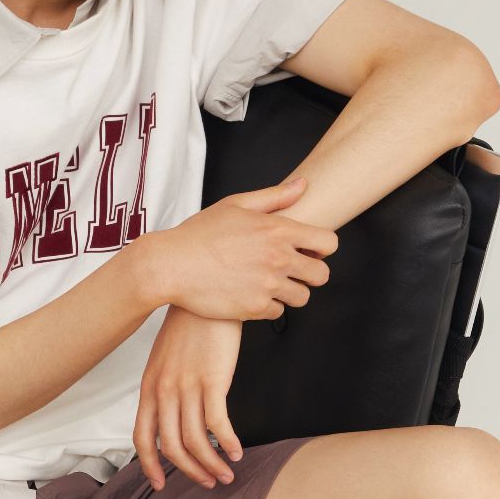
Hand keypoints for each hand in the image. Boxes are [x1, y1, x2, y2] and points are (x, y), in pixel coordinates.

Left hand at [133, 309, 245, 490]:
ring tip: (227, 474)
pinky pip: (218, 425)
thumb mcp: (166, 357)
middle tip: (208, 483)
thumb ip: (166, 385)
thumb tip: (175, 411)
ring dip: (212, 465)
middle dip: (190, 472)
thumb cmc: (190, 325)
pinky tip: (238, 452)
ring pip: (195, 441)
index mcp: (149, 388)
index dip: (150, 466)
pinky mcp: (213, 381)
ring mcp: (187, 387)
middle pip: (171, 447)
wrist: (203, 295)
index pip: (142, 437)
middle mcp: (164, 392)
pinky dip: (228, 444)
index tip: (162, 484)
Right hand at [153, 176, 337, 321]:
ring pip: (303, 297)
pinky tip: (251, 294)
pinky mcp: (255, 308)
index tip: (309, 249)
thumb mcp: (235, 205)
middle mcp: (278, 258)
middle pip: (322, 274)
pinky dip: (268, 307)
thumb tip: (303, 185)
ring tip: (270, 284)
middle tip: (292, 271)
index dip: (323, 247)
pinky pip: (278, 313)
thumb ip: (274, 197)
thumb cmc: (199, 234)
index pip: (329, 243)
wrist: (170, 265)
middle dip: (310, 273)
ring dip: (290, 292)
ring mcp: (268, 285)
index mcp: (278, 230)